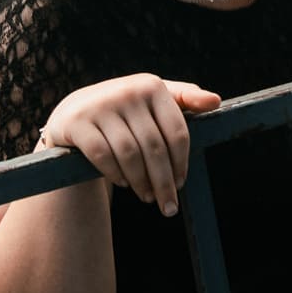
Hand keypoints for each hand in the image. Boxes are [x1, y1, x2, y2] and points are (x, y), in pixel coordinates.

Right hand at [41, 75, 222, 216]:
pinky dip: (116, 174)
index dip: (181, 163)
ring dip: (141, 182)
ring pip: (130, 154)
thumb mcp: (154, 100)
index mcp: (152, 86)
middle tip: (168, 206)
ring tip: (146, 197)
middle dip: (163, 182)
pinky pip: (103, 156)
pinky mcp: (78, 122)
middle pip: (155, 147)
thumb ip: (185, 99)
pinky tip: (124, 184)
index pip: (177, 131)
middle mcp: (127, 91)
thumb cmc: (127, 111)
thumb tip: (216, 101)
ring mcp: (100, 106)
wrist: (75, 111)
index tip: (181, 184)